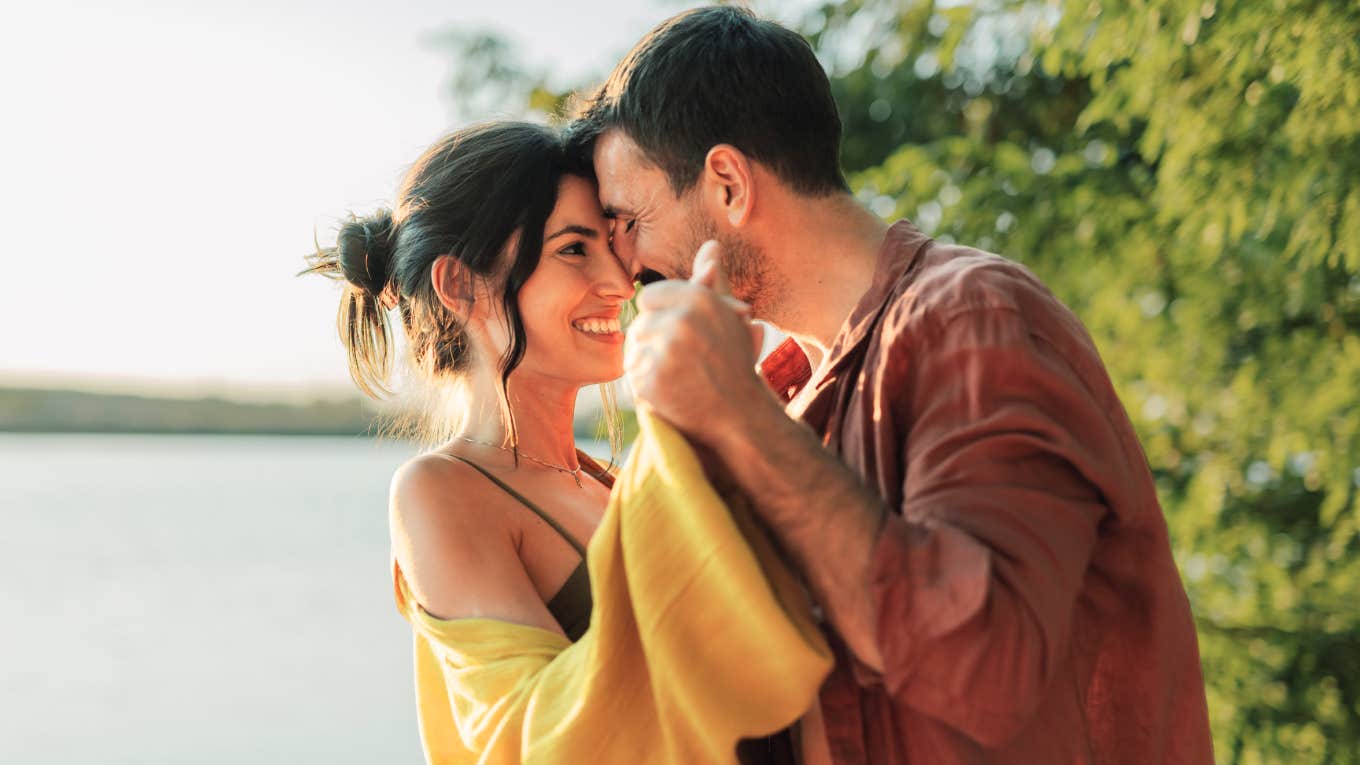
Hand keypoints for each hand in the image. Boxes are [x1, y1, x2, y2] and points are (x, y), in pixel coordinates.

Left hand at [624, 241, 771, 448]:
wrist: (741, 416)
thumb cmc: (734, 364)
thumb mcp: (727, 316)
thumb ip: (712, 281)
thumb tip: (711, 245)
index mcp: (699, 299)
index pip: (650, 297)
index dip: (663, 317)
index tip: (682, 336)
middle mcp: (681, 320)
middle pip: (639, 323)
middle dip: (654, 342)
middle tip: (683, 362)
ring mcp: (664, 352)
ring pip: (633, 349)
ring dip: (648, 364)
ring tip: (678, 377)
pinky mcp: (650, 380)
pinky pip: (633, 375)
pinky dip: (646, 386)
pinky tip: (671, 392)